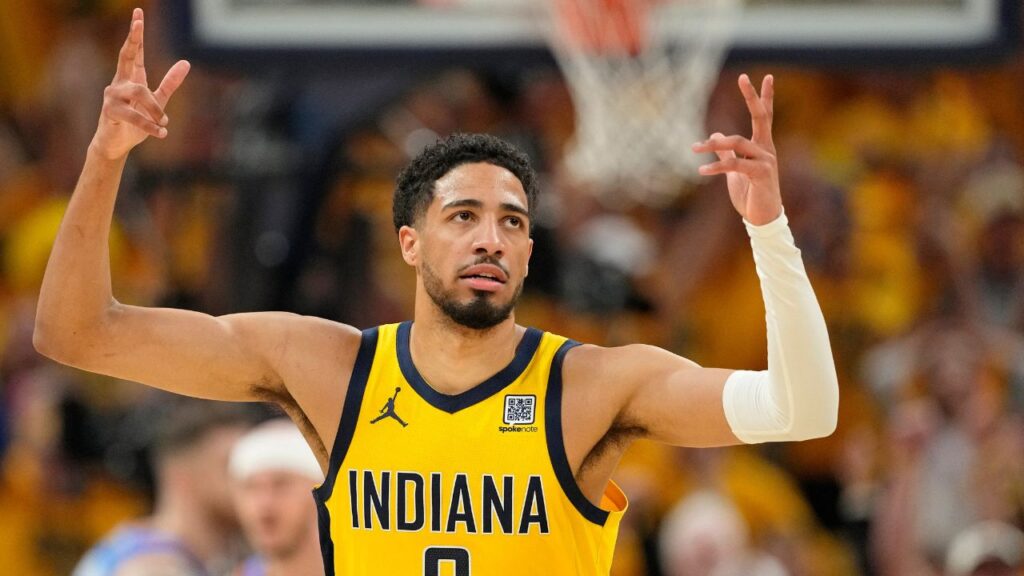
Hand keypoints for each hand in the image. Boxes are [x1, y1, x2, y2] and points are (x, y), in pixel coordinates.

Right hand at [90, 8, 190, 160]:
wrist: (117, 144)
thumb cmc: (135, 121)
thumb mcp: (157, 100)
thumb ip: (170, 82)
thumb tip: (186, 62)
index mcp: (130, 78)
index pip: (134, 51)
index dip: (136, 34)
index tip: (138, 14)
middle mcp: (119, 83)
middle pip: (126, 56)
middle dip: (133, 39)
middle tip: (138, 22)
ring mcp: (112, 97)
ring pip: (139, 92)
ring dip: (156, 110)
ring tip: (164, 123)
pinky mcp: (110, 112)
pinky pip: (134, 116)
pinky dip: (150, 125)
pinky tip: (161, 133)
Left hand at [692, 74, 781, 225]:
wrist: (761, 218)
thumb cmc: (750, 194)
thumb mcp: (735, 170)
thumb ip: (727, 152)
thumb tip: (716, 133)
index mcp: (761, 146)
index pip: (764, 116)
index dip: (763, 97)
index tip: (765, 77)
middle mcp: (766, 149)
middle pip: (761, 117)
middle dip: (752, 97)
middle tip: (743, 77)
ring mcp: (766, 161)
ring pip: (738, 142)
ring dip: (713, 144)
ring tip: (694, 148)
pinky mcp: (761, 174)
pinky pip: (735, 164)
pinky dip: (716, 166)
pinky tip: (702, 170)